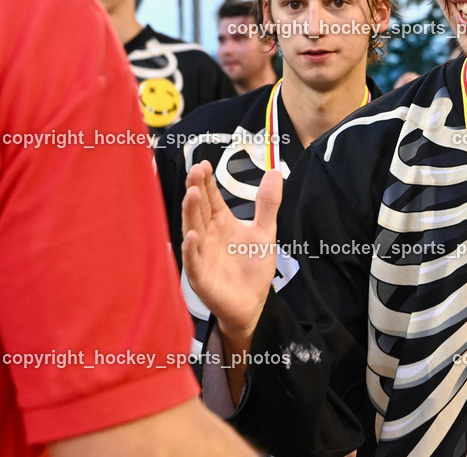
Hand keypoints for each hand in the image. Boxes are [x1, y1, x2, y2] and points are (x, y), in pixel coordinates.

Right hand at [181, 161, 282, 339]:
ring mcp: (202, 255)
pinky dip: (191, 249)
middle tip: (196, 171)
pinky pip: (193, 262)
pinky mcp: (202, 276)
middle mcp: (207, 235)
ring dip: (191, 213)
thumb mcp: (265, 231)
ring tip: (192, 194)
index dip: (207, 182)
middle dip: (197, 190)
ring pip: (193, 230)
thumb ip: (267, 203)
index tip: (204, 164)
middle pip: (199, 209)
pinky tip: (192, 236)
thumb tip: (275, 171)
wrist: (253, 303)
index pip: (211, 198)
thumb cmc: (252, 267)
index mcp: (221, 222)